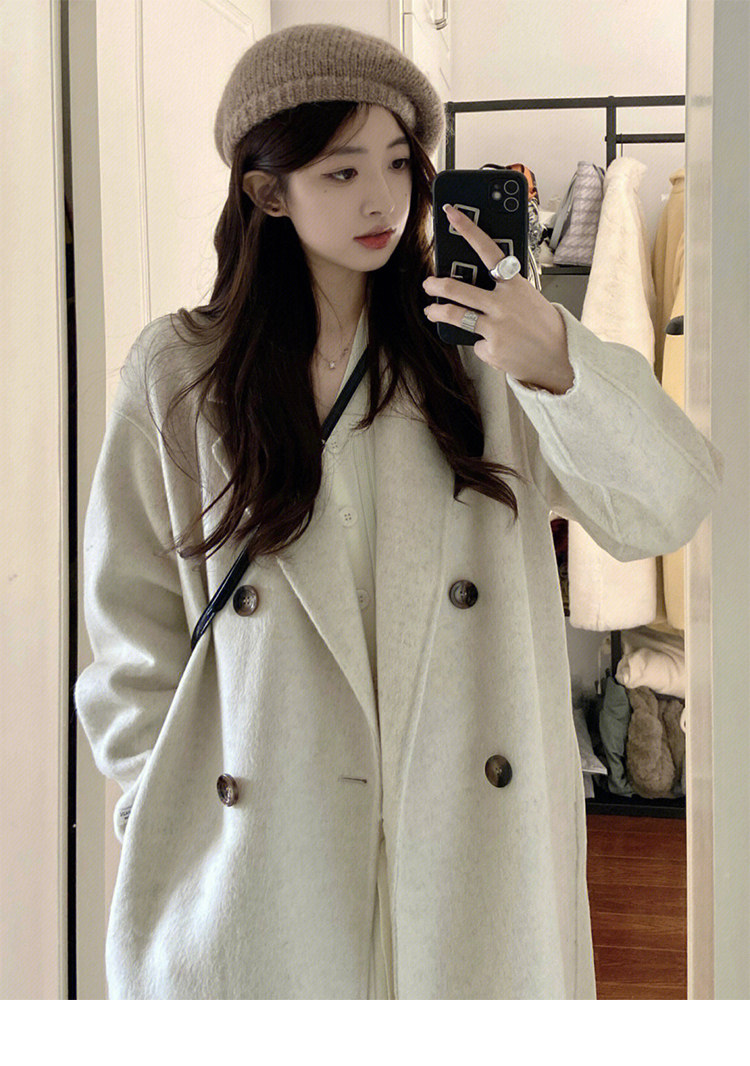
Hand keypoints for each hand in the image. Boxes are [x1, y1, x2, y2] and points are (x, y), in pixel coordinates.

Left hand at [422, 203, 574, 393]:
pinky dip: (483, 343)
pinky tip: (496, 345)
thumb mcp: (528, 297)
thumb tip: (478, 285)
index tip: (451, 214)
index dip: (468, 229)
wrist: (559, 358)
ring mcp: (495, 327)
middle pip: (459, 289)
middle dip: (438, 285)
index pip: (488, 250)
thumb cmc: (544, 326)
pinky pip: (476, 342)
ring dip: (438, 312)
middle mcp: (502, 304)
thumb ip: (505, 289)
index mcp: (515, 285)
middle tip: (428, 283)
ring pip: (456, 315)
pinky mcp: (491, 348)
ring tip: (431, 311)